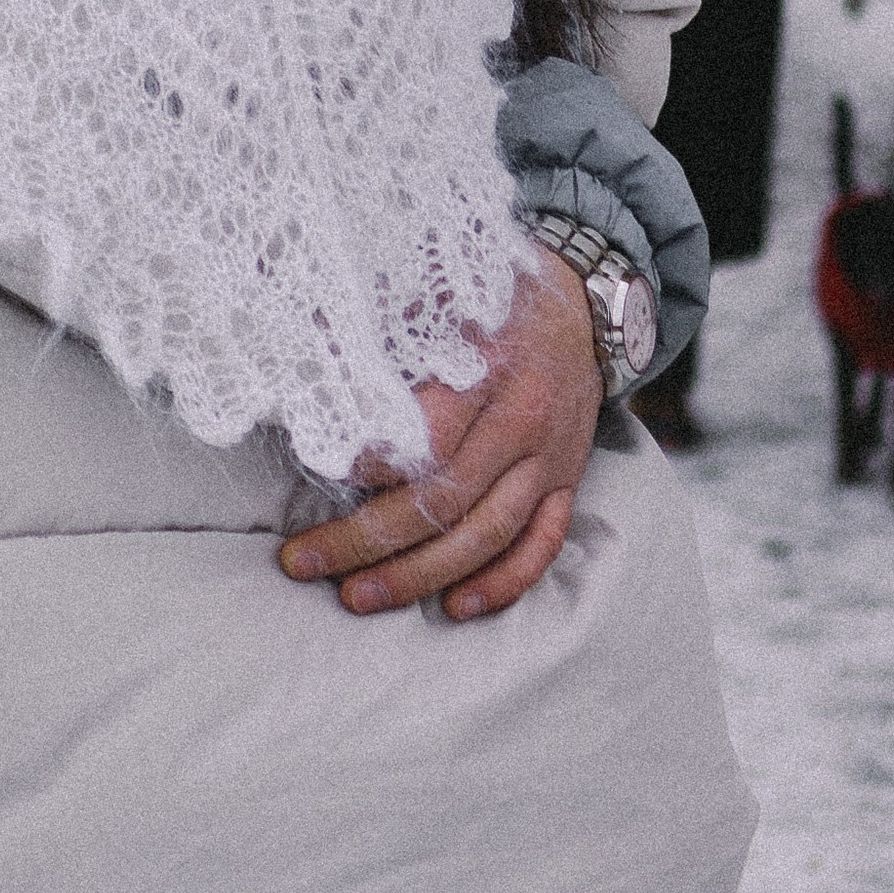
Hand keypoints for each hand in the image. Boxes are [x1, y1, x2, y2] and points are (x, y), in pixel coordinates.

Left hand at [278, 251, 601, 622]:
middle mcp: (524, 421)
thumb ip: (387, 323)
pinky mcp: (567, 483)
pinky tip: (456, 607)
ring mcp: (551, 460)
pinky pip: (540, 546)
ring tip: (358, 597)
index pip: (429, 434)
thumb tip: (309, 338)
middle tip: (306, 562)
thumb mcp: (444, 285)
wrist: (587, 302)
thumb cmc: (497, 291)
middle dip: (371, 539)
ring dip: (420, 576)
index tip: (320, 471)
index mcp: (491, 366)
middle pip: (447, 500)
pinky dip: (503, 583)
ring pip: (487, 536)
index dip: (373, 464)